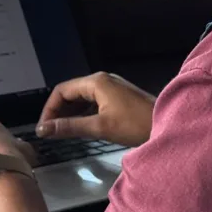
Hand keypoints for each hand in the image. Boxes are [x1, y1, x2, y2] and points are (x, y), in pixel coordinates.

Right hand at [35, 72, 155, 147]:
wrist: (168, 124)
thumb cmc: (135, 125)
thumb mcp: (100, 127)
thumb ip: (70, 127)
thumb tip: (44, 129)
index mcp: (96, 82)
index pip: (62, 91)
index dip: (49, 109)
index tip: (43, 128)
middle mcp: (102, 80)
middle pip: (71, 92)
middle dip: (58, 111)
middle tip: (50, 131)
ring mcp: (112, 87)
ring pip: (82, 97)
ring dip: (70, 113)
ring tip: (62, 131)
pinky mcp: (118, 96)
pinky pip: (93, 102)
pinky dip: (83, 113)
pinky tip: (80, 126)